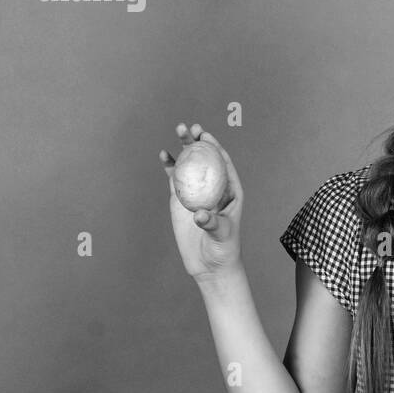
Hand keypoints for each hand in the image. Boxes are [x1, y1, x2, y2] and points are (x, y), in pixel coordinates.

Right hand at [159, 122, 243, 282]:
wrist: (209, 264)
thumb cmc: (222, 249)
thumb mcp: (221, 235)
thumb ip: (213, 223)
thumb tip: (200, 214)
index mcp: (230, 191)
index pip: (224, 164)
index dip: (216, 147)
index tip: (206, 136)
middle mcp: (213, 187)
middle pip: (206, 159)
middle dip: (198, 141)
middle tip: (189, 128)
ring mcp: (197, 192)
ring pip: (190, 165)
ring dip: (183, 148)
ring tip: (178, 130)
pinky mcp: (181, 201)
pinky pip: (175, 179)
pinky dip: (170, 166)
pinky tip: (163, 154)